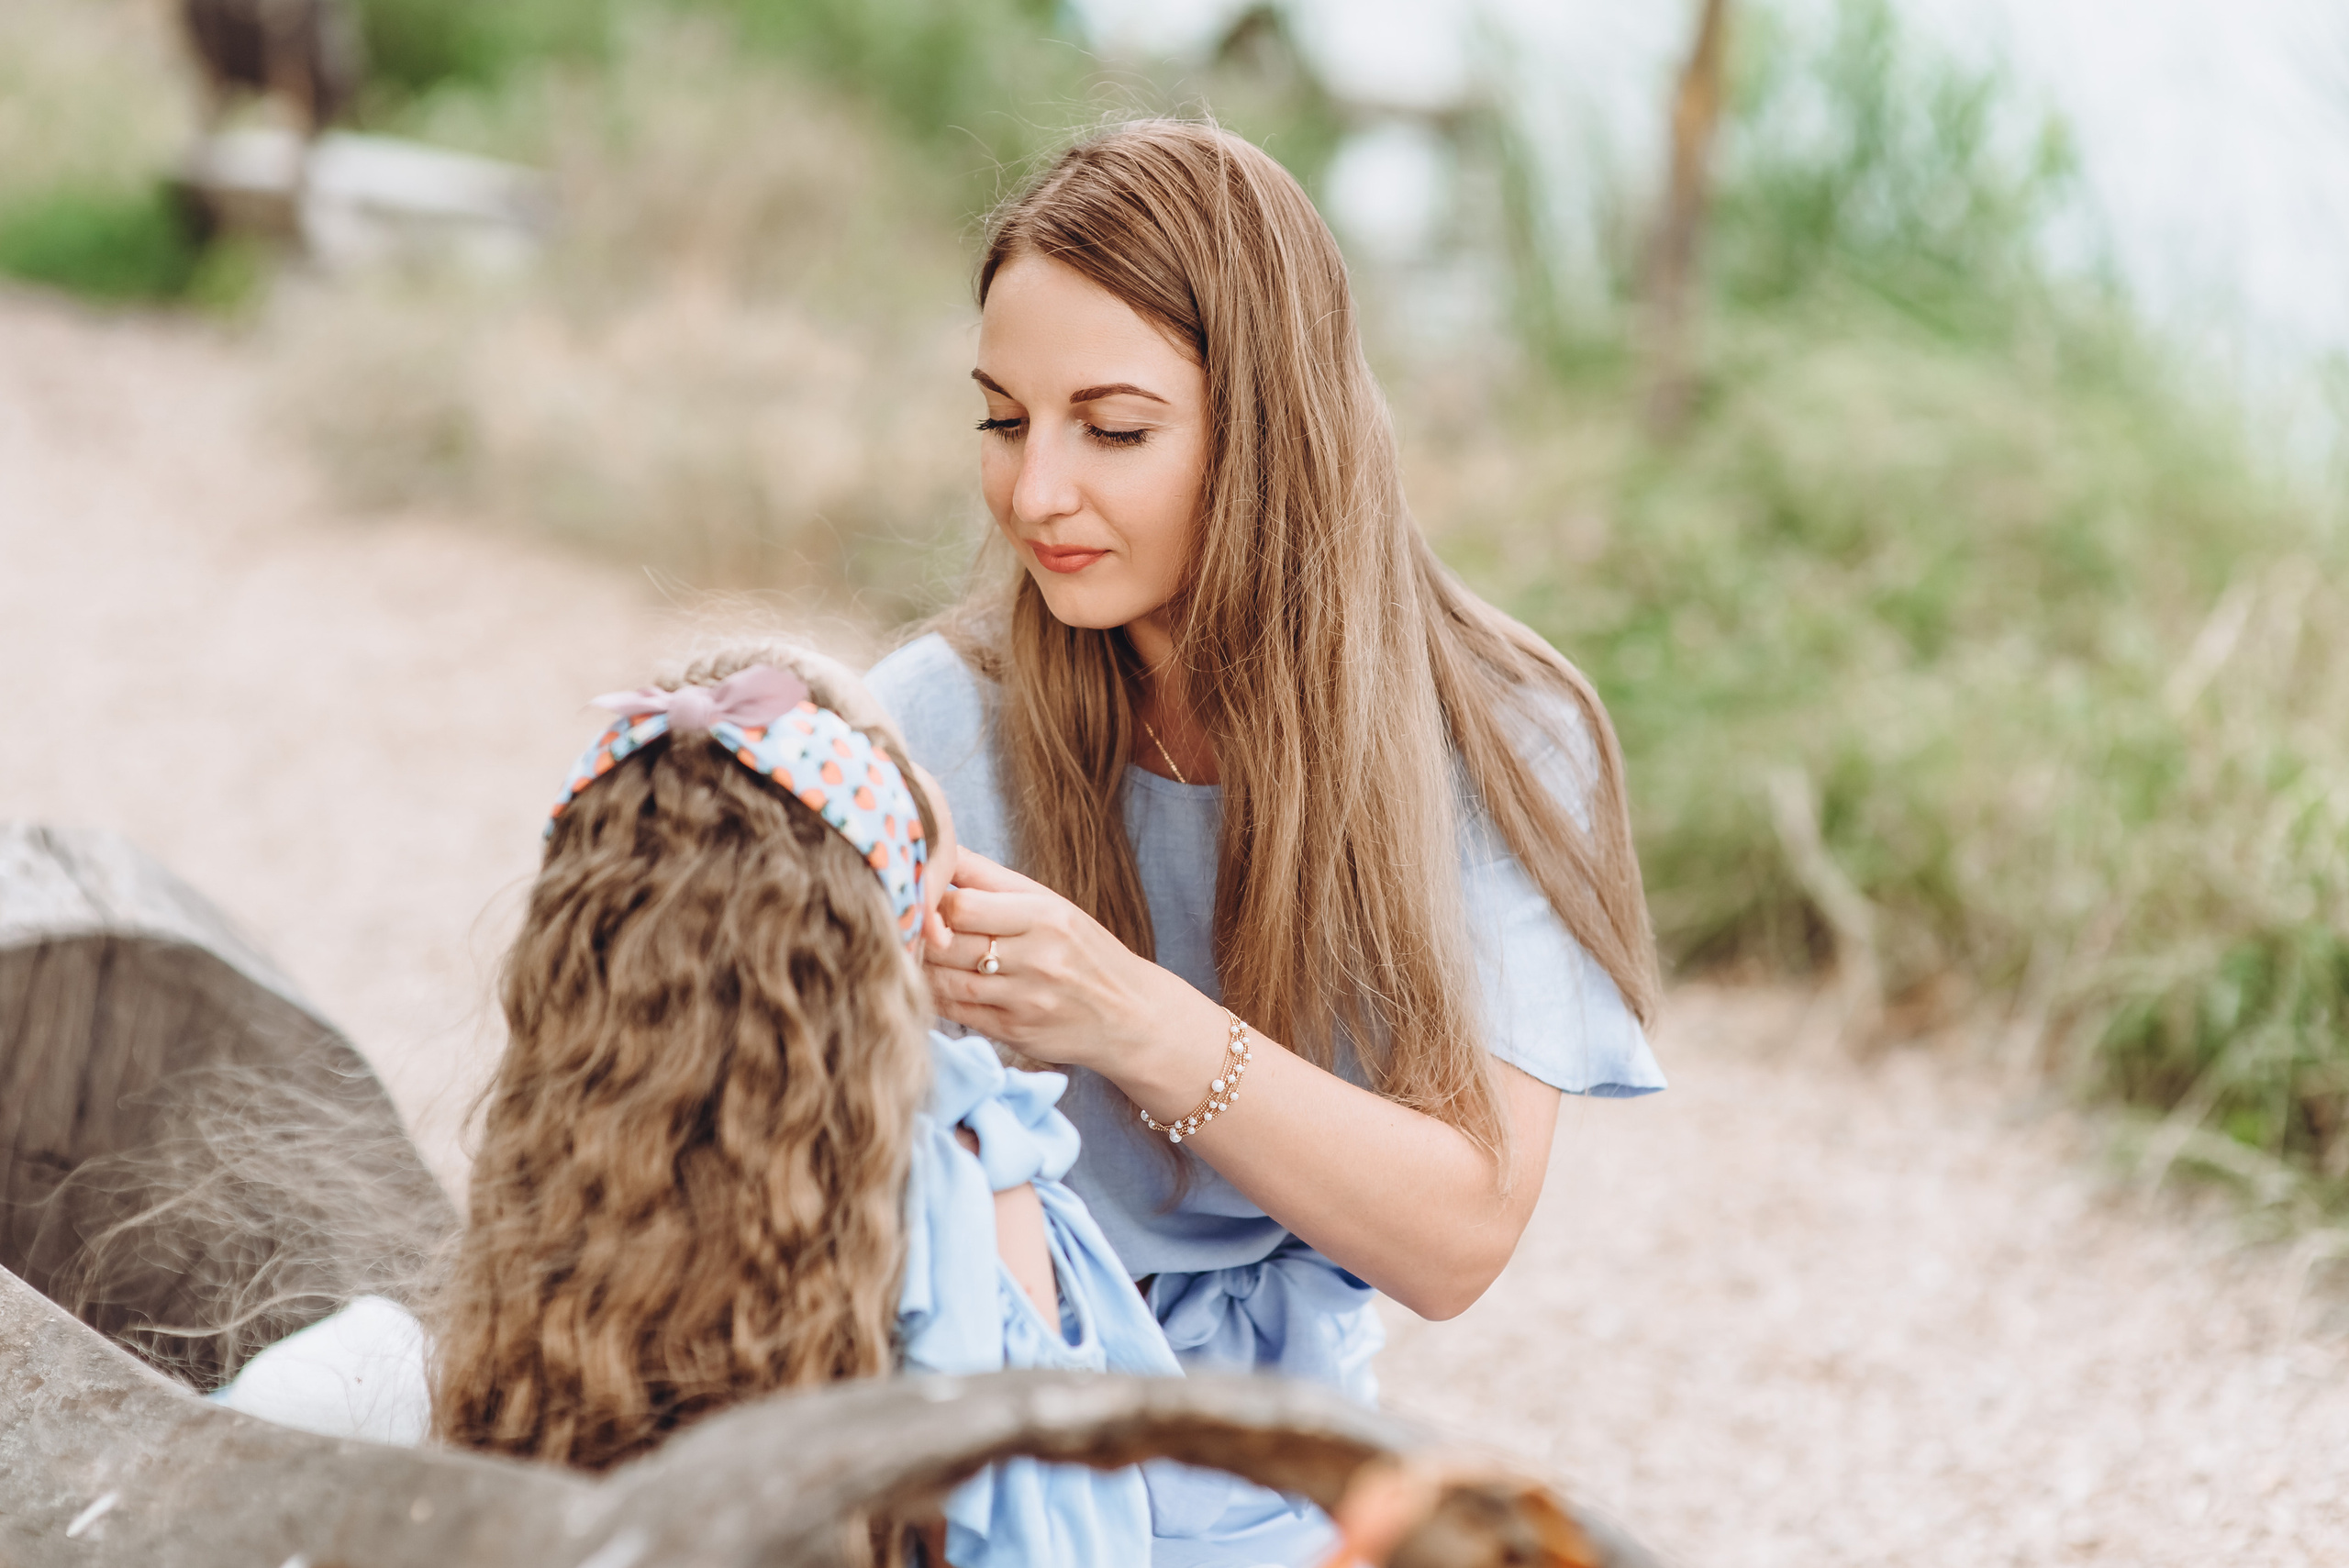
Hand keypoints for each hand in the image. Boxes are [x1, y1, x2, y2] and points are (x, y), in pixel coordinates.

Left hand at [925, 850, 1222, 1095]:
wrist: (1132, 1015)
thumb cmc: (1085, 951)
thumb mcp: (1051, 904)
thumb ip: (990, 879)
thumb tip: (938, 847)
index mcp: (1044, 915)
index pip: (962, 903)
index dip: (929, 899)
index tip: (918, 896)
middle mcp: (1037, 957)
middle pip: (949, 942)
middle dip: (919, 933)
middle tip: (896, 923)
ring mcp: (1024, 999)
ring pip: (945, 981)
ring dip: (919, 967)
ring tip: (905, 952)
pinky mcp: (1014, 1032)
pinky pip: (956, 1013)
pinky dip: (934, 997)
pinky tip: (927, 984)